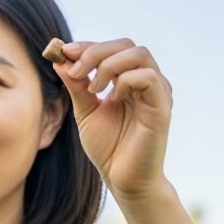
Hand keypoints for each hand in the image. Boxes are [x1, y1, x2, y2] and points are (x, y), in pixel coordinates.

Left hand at [51, 39, 172, 201]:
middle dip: (95, 52)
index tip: (63, 52)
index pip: (113, 48)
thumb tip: (61, 60)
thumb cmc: (109, 148)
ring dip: (108, 65)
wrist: (123, 179)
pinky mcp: (162, 107)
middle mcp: (147, 82)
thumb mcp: (86, 111)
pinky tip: (112, 99)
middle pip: (127, 45)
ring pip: (139, 54)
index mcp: (129, 80)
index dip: (88, 46)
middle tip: (75, 70)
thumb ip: (76, 86)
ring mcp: (157, 92)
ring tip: (93, 88)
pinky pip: (148, 77)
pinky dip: (125, 81)